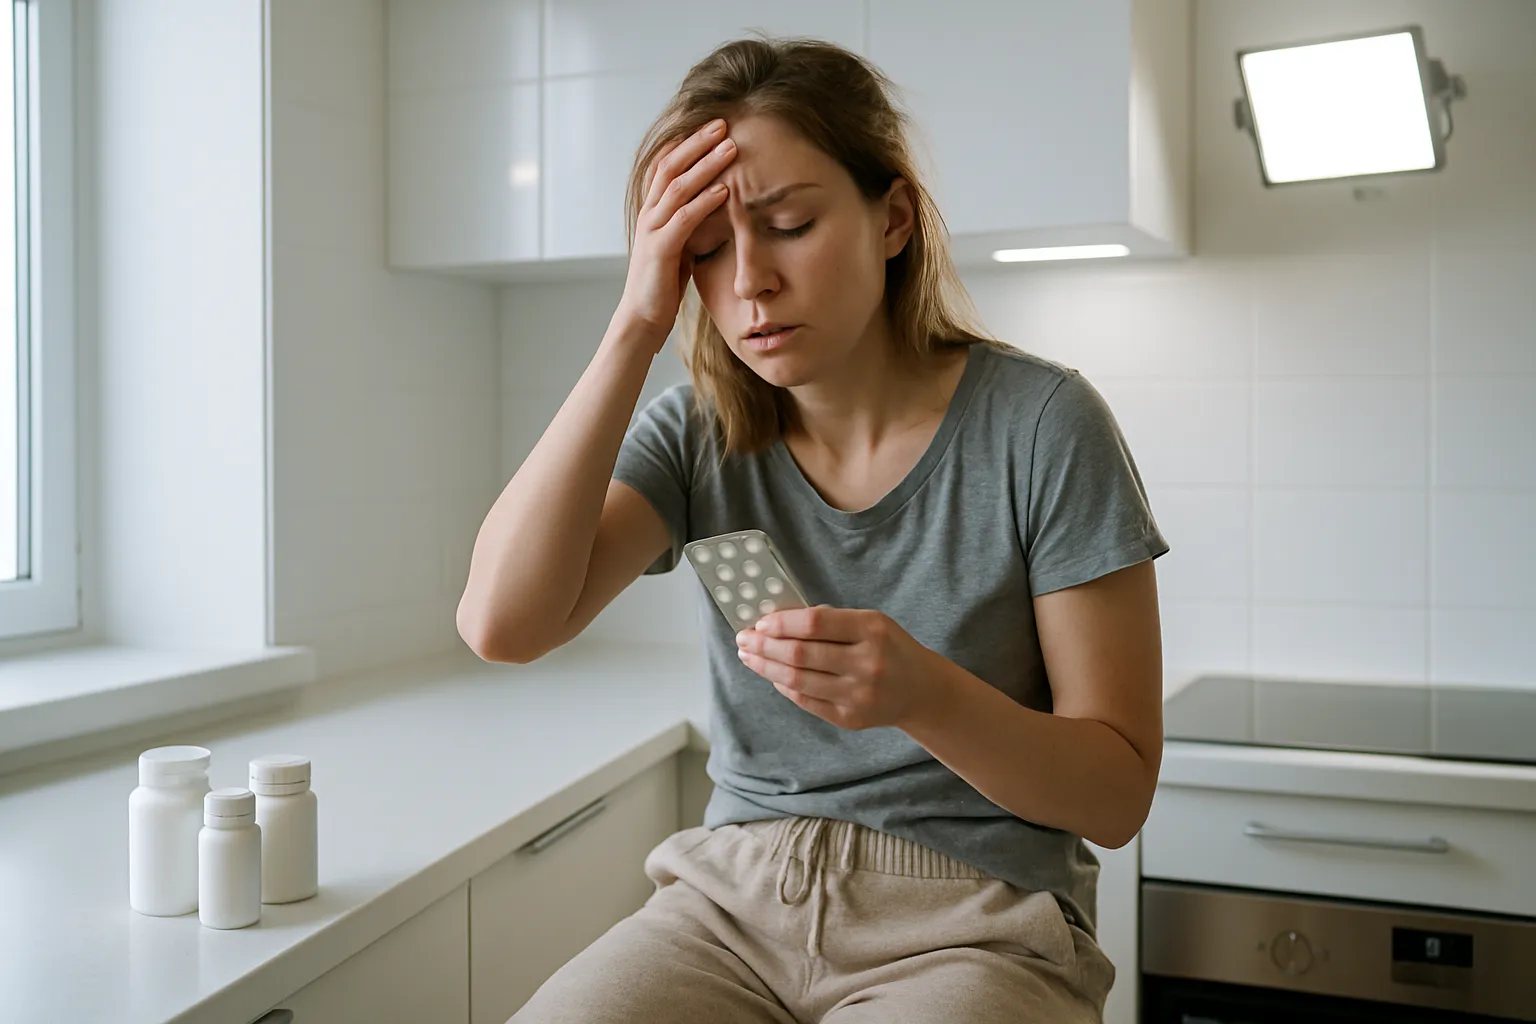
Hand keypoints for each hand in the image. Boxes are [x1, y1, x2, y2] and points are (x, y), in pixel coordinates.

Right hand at [611, 119, 737, 350]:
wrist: (642, 319)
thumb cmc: (663, 284)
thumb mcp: (680, 244)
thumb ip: (690, 222)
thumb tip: (716, 202)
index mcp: (653, 210)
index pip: (666, 165)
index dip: (687, 142)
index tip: (713, 125)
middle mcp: (648, 214)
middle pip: (671, 166)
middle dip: (698, 143)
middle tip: (724, 123)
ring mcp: (652, 231)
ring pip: (678, 187)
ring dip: (706, 165)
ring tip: (730, 148)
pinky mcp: (659, 250)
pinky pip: (684, 219)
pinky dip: (704, 202)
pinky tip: (724, 191)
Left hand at [734, 606, 945, 730]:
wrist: (920, 690)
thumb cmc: (889, 648)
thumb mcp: (871, 622)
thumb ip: (830, 620)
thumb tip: (779, 619)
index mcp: (872, 630)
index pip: (815, 624)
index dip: (781, 622)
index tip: (760, 623)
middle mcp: (866, 663)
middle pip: (800, 654)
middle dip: (763, 646)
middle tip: (743, 639)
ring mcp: (857, 694)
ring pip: (796, 680)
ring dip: (765, 667)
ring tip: (749, 657)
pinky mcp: (849, 718)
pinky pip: (805, 700)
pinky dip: (784, 686)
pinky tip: (772, 675)